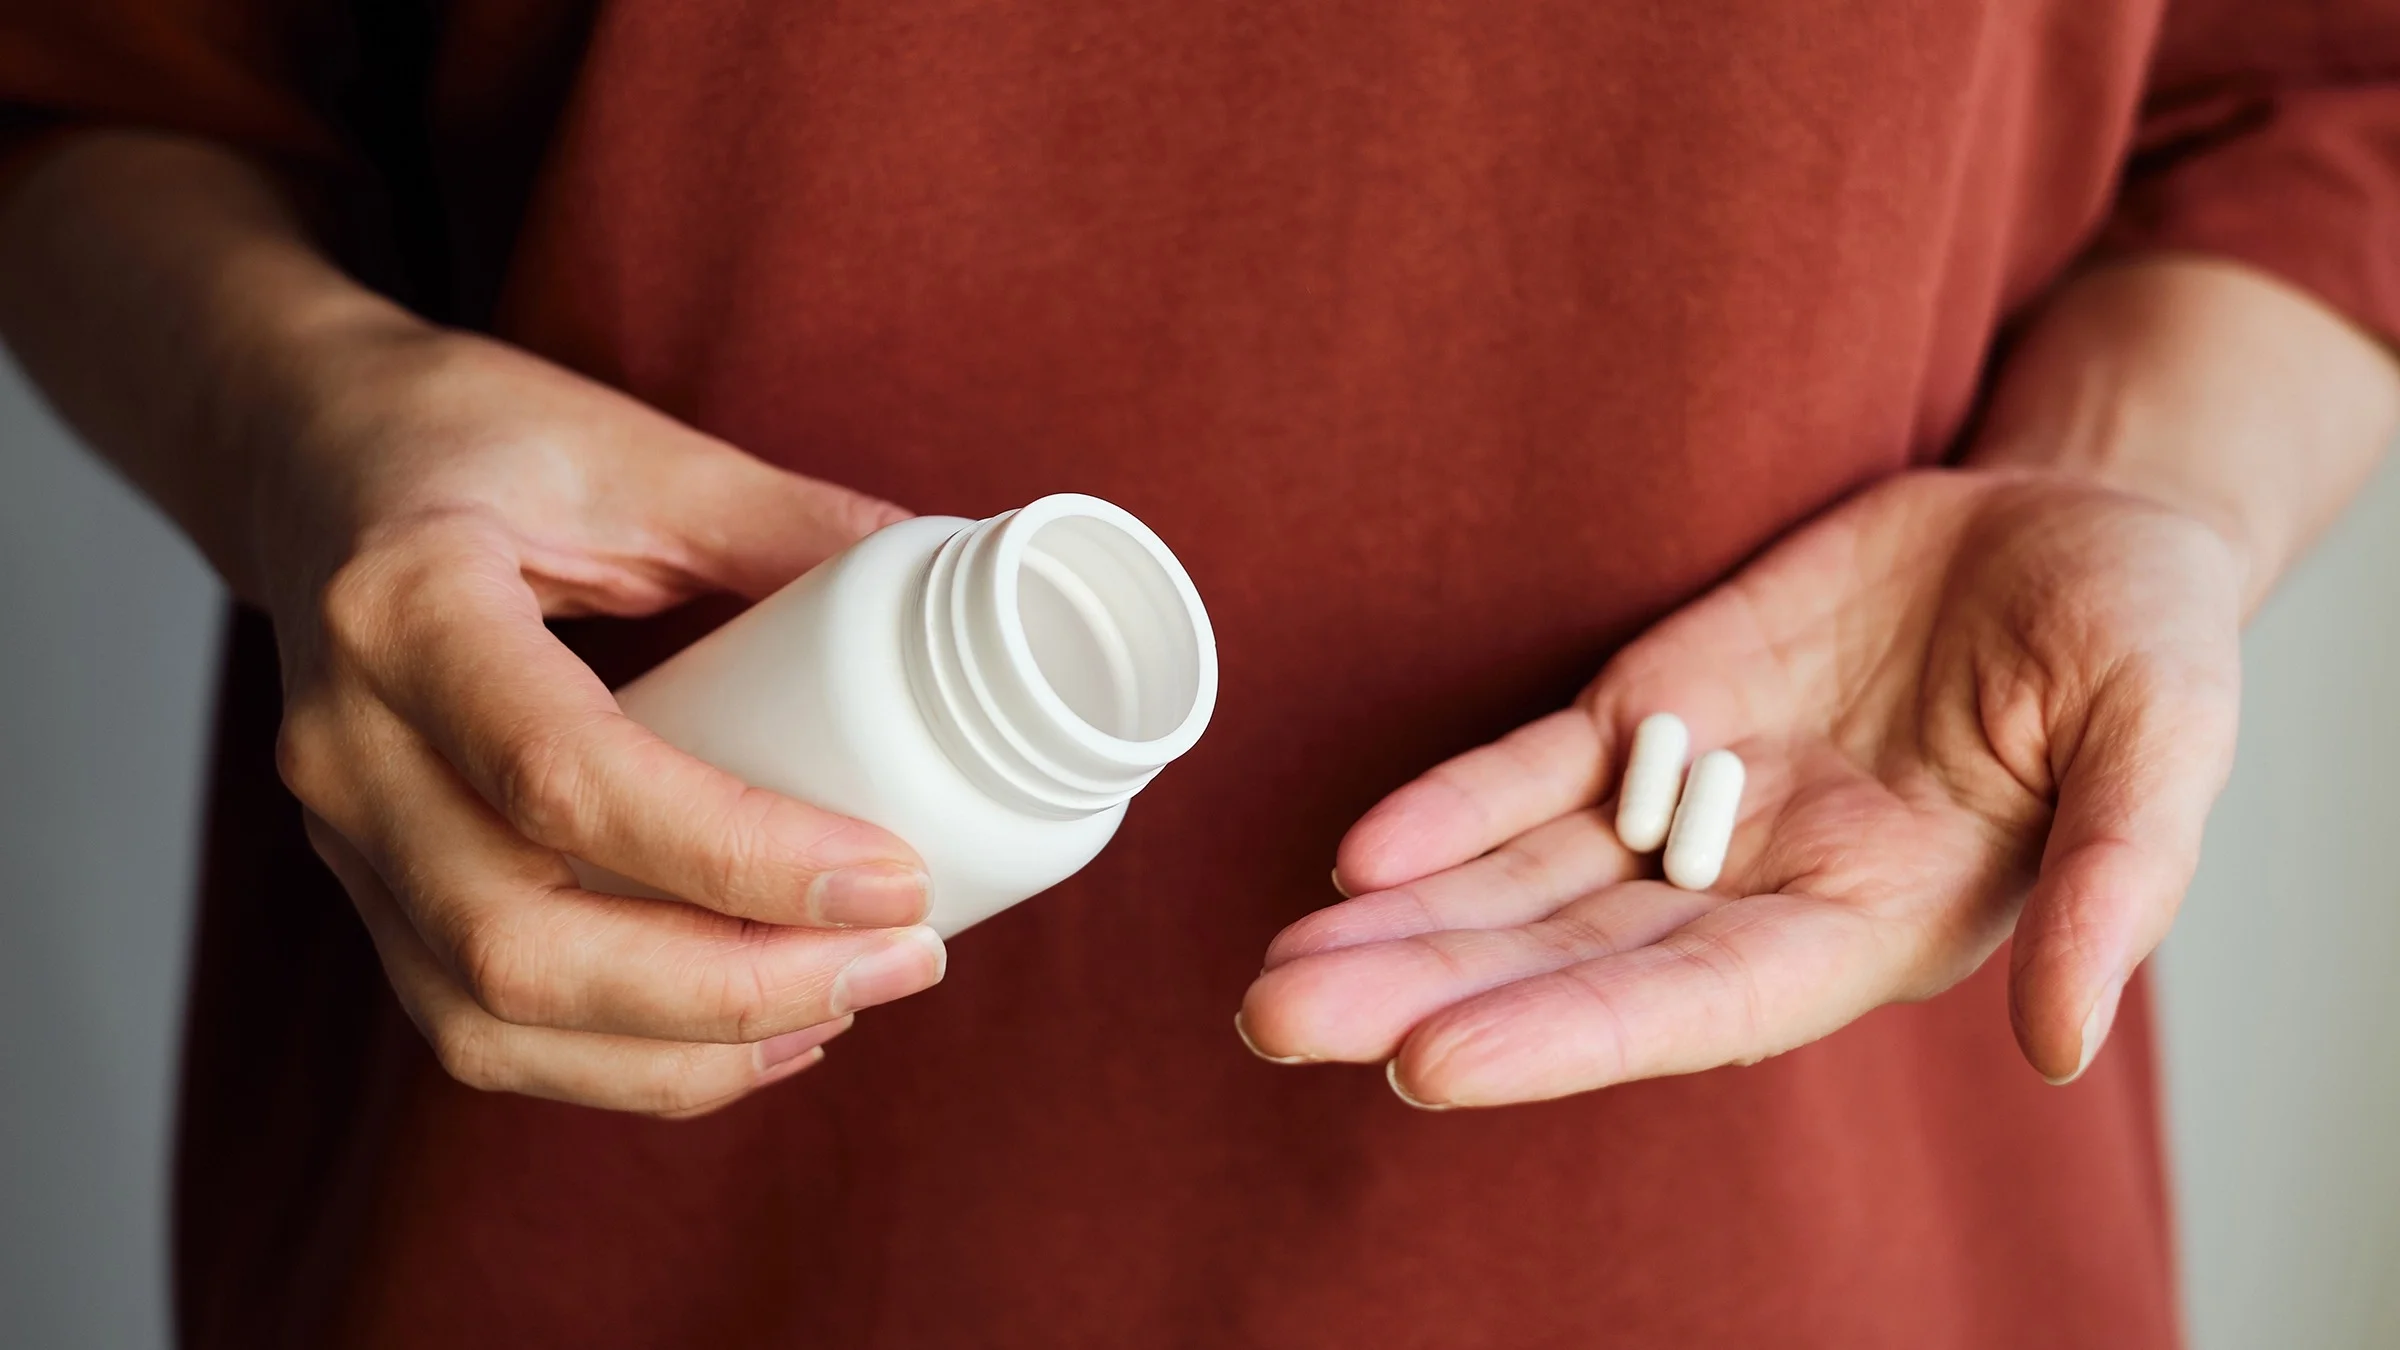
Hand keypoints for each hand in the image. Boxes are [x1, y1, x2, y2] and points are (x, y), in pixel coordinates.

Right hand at [267, 325, 947, 1116]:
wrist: (306, 456)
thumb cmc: (474, 440)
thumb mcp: (636, 453)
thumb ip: (792, 524)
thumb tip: (966, 587)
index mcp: (406, 609)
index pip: (569, 779)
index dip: (741, 853)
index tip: (894, 874)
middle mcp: (348, 745)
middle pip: (520, 947)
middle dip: (733, 990)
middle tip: (902, 961)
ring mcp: (343, 834)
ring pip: (489, 1021)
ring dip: (683, 1055)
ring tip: (847, 1006)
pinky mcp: (371, 887)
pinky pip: (478, 1022)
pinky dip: (622, 1060)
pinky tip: (752, 1035)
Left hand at [1238, 467, 2243, 1105]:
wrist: (2073, 522)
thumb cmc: (2138, 642)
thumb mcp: (2164, 742)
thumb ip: (2119, 885)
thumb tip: (2068, 1044)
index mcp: (1869, 924)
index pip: (1693, 1001)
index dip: (1564, 1033)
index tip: (1427, 1063)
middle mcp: (1756, 887)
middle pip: (1566, 957)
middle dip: (1422, 992)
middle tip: (1275, 1017)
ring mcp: (1692, 800)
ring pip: (1524, 881)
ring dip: (1401, 922)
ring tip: (1276, 968)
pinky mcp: (1652, 708)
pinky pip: (1535, 770)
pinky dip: (1452, 807)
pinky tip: (1363, 850)